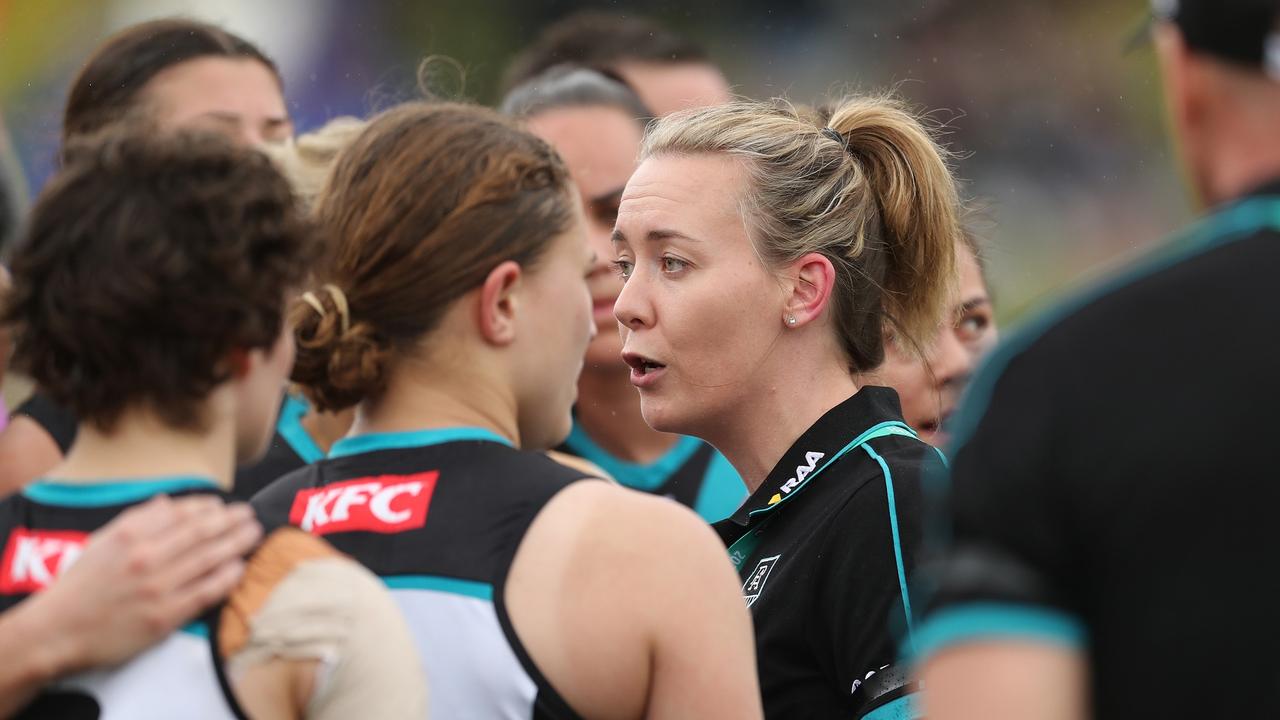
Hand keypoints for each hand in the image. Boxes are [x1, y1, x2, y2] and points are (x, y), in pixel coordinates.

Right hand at [38, 494, 262, 671]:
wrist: (57, 632)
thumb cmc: (80, 586)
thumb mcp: (101, 542)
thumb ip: (136, 520)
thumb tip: (168, 502)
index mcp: (130, 535)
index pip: (182, 513)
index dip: (209, 507)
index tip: (222, 505)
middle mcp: (147, 557)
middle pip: (202, 532)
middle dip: (232, 520)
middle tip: (249, 514)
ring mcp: (158, 587)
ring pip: (210, 558)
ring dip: (237, 543)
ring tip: (254, 533)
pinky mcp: (165, 616)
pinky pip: (206, 591)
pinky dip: (227, 577)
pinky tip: (240, 567)